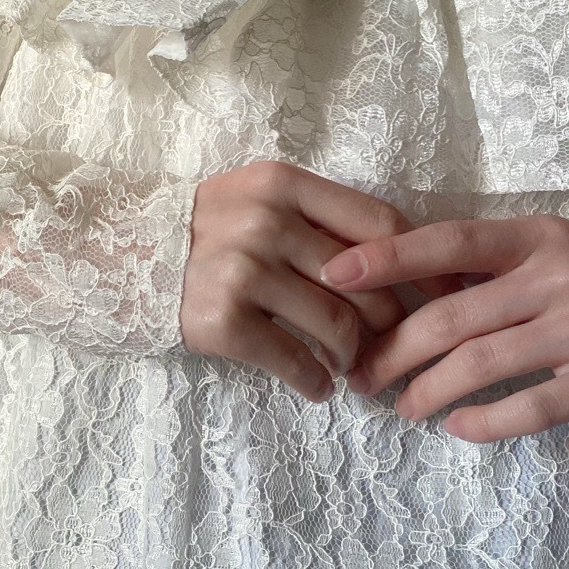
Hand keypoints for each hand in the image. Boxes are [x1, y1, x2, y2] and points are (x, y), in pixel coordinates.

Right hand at [179, 160, 463, 401]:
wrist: (122, 255)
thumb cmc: (209, 231)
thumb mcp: (262, 200)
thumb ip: (323, 219)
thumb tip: (411, 265)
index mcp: (282, 183)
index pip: (381, 221)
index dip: (424, 263)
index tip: (447, 294)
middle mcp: (265, 220)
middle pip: (369, 283)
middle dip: (392, 325)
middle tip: (393, 348)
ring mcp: (241, 270)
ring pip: (339, 327)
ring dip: (355, 359)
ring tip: (351, 367)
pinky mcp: (221, 320)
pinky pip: (295, 362)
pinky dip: (316, 382)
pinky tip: (317, 385)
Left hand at [319, 214, 568, 441]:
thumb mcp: (533, 251)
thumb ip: (475, 264)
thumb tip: (382, 287)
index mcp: (532, 237)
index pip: (447, 242)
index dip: (388, 257)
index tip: (334, 273)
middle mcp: (558, 278)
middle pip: (452, 317)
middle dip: (393, 349)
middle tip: (358, 373)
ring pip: (481, 365)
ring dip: (427, 390)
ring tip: (400, 405)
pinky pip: (530, 408)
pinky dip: (485, 422)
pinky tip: (455, 426)